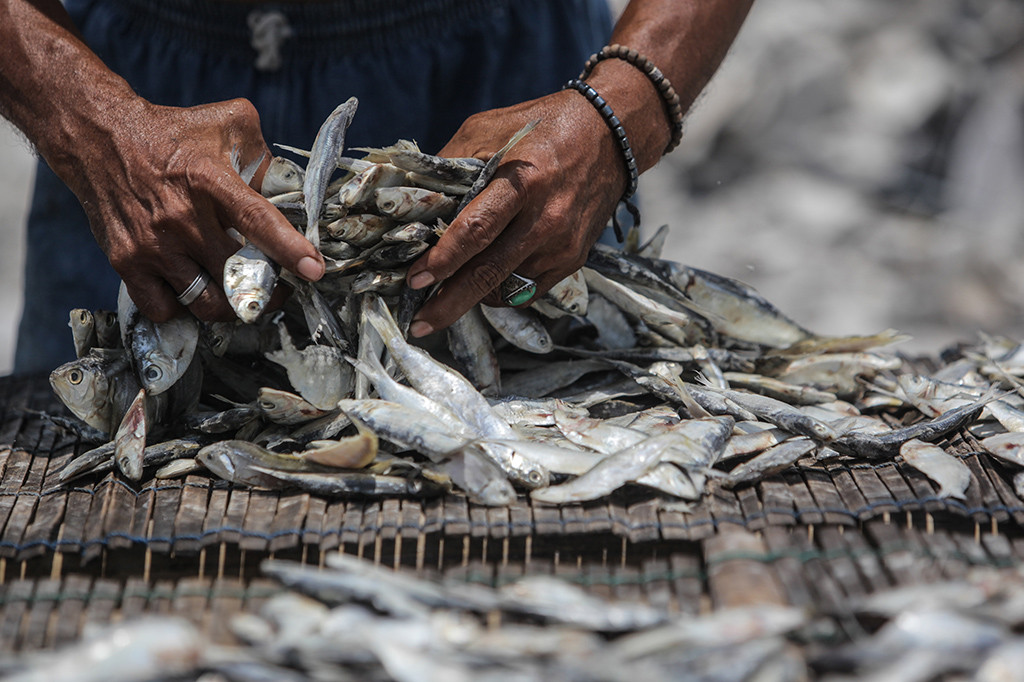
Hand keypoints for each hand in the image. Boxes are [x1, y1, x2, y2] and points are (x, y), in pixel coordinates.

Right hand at [70, 97, 322, 321]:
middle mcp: (181, 217)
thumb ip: (266, 158)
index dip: (289, 248)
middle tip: (276, 285)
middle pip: (237, 275)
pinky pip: (164, 310)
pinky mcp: (126, 262)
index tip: (314, 270)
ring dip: (229, 304)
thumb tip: (293, 195)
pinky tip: (192, 289)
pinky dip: (183, 309)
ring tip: (237, 290)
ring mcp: (152, 244)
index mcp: (209, 179)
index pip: (257, 219)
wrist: (99, 137)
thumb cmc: (173, 133)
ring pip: (207, 303)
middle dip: (268, 288)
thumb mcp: (228, 125)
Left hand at [404, 90, 626, 336]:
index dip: (443, 259)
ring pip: (506, 288)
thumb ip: (452, 165)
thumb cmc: (540, 128)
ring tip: (443, 298)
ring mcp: (562, 244)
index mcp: (522, 182)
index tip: (415, 279)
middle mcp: (545, 219)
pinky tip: (483, 283)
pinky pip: (527, 290)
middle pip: (489, 273)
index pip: (476, 230)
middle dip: (449, 303)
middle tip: (419, 325)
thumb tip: (414, 201)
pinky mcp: (573, 259)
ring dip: (471, 297)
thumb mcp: (489, 129)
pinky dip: (500, 292)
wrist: (608, 136)